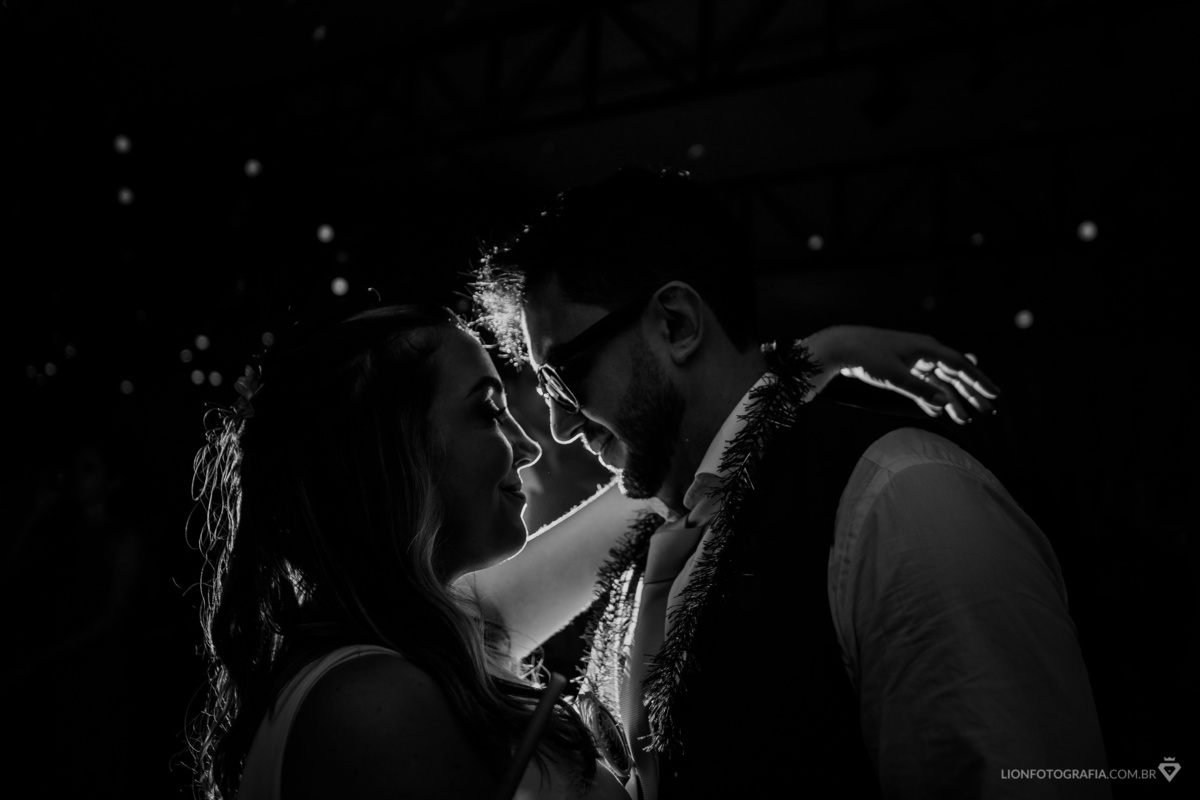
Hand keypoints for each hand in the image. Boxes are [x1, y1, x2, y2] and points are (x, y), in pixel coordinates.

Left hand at [811, 326, 999, 423]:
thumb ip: (919, 390)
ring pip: (939, 382)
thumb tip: (943, 404)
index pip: (960, 365)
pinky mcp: (902, 368)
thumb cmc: (868, 357)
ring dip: (952, 400)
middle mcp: (924, 352)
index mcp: (926, 348)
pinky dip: (931, 398)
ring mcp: (913, 360)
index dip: (978, 381)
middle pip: (954, 375)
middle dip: (971, 393)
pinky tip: (939, 413)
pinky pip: (923, 385)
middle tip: (989, 411)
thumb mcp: (894, 376)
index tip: (995, 395)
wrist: (842, 347)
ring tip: (966, 419)